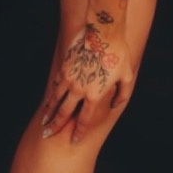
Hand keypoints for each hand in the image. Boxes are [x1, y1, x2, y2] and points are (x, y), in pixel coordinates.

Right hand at [42, 23, 133, 143]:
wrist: (103, 32)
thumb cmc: (119, 54)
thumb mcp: (127, 76)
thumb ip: (122, 94)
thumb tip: (115, 105)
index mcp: (94, 96)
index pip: (84, 120)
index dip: (78, 132)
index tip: (73, 140)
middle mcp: (79, 90)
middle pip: (64, 113)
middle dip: (55, 126)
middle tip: (48, 135)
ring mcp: (69, 78)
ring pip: (56, 99)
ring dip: (49, 111)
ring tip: (44, 120)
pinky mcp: (64, 67)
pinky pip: (56, 84)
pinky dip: (53, 93)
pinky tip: (50, 98)